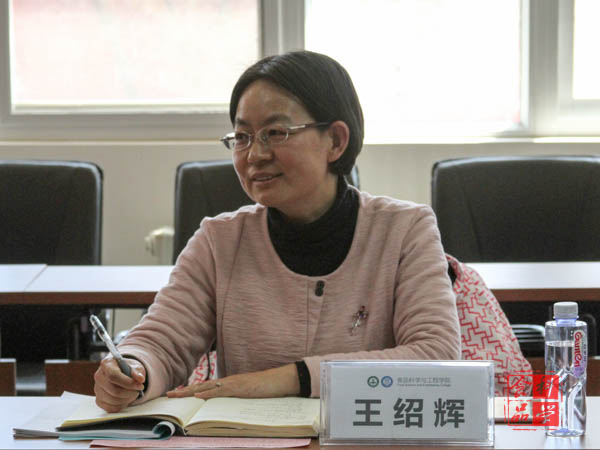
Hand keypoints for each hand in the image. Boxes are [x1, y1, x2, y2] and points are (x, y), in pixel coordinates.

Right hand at [94, 356, 145, 412]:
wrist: (123, 374)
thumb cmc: (128, 369)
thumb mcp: (135, 366)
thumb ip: (137, 372)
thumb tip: (140, 379)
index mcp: (106, 364)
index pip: (113, 376)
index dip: (128, 383)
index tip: (140, 385)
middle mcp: (99, 376)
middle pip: (114, 390)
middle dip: (129, 392)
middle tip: (138, 390)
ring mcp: (97, 389)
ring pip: (113, 400)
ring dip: (127, 399)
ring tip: (134, 393)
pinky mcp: (99, 400)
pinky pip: (110, 408)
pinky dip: (121, 405)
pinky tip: (127, 398)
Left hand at [166, 363, 299, 399]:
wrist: (282, 380)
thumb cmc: (269, 388)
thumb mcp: (250, 396)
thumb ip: (237, 400)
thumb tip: (225, 410)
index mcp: (230, 384)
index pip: (207, 387)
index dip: (191, 391)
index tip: (178, 394)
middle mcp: (229, 382)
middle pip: (202, 386)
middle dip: (184, 391)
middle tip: (168, 395)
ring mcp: (234, 384)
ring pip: (207, 388)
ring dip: (190, 392)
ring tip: (176, 396)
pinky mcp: (240, 388)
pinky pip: (220, 392)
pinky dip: (208, 394)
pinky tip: (198, 396)